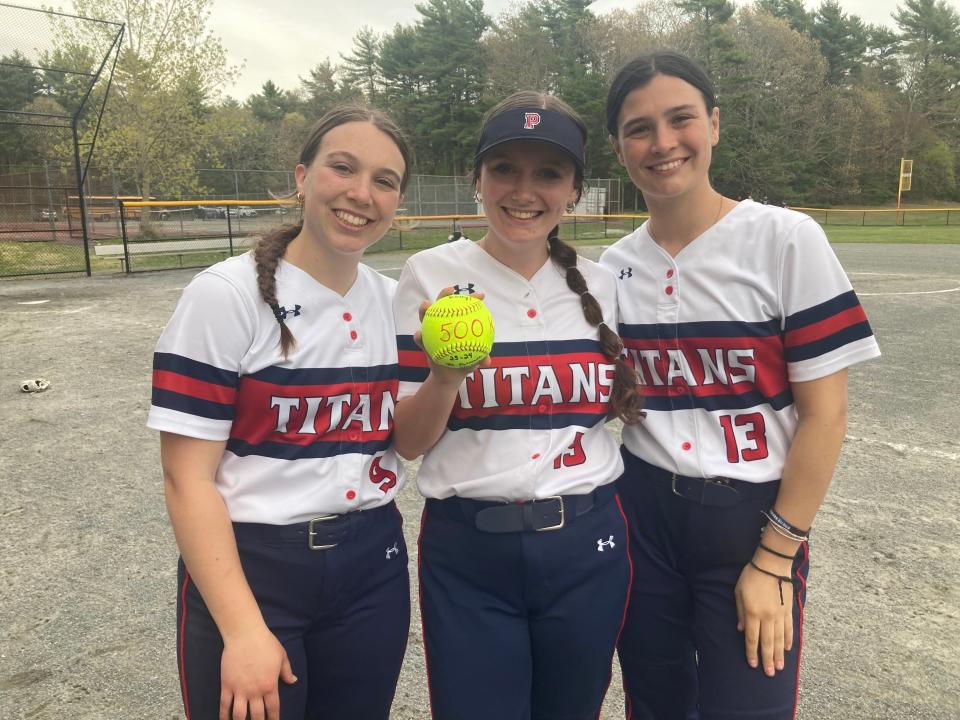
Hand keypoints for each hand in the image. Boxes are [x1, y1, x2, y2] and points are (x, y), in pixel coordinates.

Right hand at [219, 626, 296, 719]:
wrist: (245, 635)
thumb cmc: (266, 643)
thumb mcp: (282, 656)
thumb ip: (287, 671)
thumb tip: (294, 680)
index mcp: (270, 685)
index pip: (273, 709)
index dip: (273, 719)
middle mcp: (255, 691)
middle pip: (257, 716)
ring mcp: (240, 690)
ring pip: (239, 715)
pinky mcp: (226, 685)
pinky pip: (224, 705)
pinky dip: (224, 716)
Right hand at [415, 288, 490, 383]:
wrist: (450, 376)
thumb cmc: (465, 363)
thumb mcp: (474, 361)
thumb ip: (480, 358)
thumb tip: (487, 361)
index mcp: (457, 323)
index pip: (464, 308)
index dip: (472, 299)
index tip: (480, 296)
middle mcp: (444, 323)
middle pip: (443, 304)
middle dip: (444, 294)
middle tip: (450, 289)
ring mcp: (432, 331)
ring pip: (426, 316)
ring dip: (425, 309)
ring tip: (427, 305)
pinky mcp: (424, 342)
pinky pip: (419, 338)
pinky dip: (419, 336)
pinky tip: (419, 334)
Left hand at [734, 555, 793, 676]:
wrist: (772, 564)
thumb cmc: (751, 576)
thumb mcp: (738, 592)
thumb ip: (740, 612)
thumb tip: (741, 629)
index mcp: (753, 613)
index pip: (752, 638)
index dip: (752, 652)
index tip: (753, 664)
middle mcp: (767, 617)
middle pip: (767, 642)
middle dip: (767, 659)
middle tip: (769, 674)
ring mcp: (779, 615)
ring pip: (780, 639)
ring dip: (779, 654)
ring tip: (780, 667)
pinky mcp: (788, 610)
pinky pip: (789, 629)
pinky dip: (788, 640)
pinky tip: (788, 649)